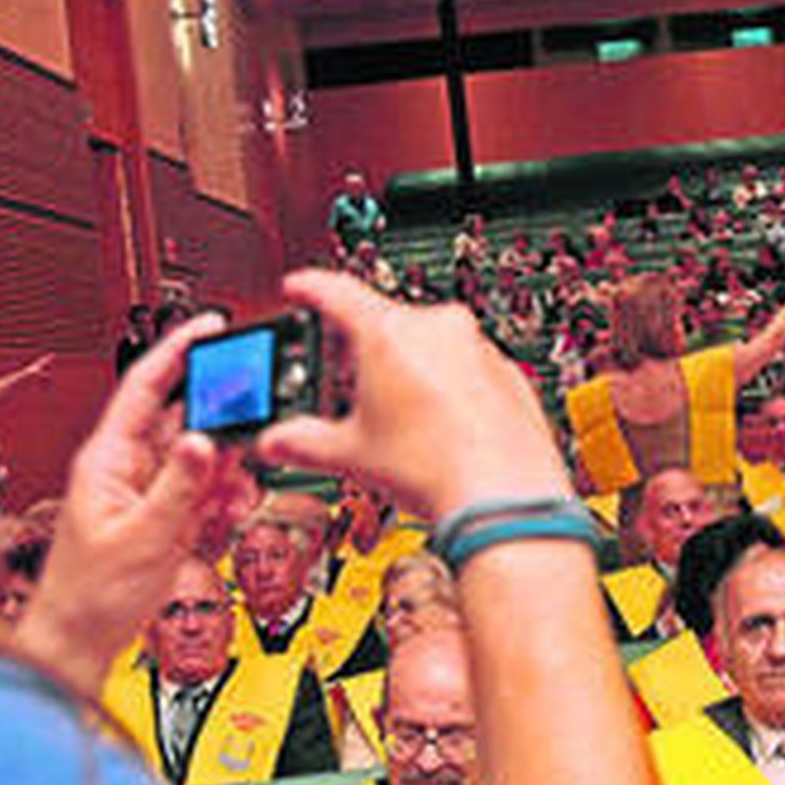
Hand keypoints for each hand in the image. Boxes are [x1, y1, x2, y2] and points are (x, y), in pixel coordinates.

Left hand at [16, 316, 223, 691]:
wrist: (79, 644)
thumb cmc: (88, 596)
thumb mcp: (142, 538)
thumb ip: (179, 489)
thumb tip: (206, 441)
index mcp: (106, 459)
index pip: (145, 387)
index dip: (178, 351)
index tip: (210, 326)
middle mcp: (127, 467)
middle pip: (183, 418)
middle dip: (221, 419)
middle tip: (254, 417)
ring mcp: (148, 491)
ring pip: (201, 456)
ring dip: (227, 467)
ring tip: (241, 482)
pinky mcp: (165, 516)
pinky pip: (204, 490)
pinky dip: (223, 495)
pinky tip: (231, 506)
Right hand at [257, 270, 569, 518]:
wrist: (504, 498)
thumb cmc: (436, 469)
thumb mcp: (353, 455)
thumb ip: (305, 441)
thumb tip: (278, 442)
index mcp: (389, 333)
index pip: (335, 292)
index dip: (309, 288)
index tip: (300, 286)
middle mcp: (438, 328)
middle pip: (385, 323)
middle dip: (363, 352)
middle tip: (350, 387)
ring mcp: (478, 349)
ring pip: (431, 346)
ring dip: (410, 371)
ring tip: (401, 423)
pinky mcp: (507, 375)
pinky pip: (467, 368)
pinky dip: (449, 388)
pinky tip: (441, 429)